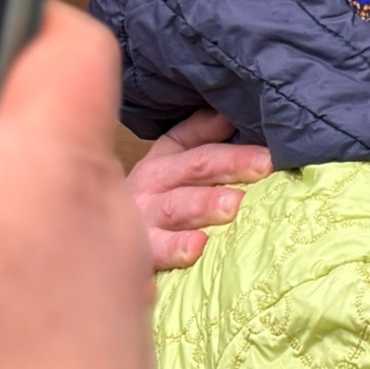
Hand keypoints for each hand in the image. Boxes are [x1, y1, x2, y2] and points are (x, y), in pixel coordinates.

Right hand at [126, 111, 272, 271]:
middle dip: (231, 166)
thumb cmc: (156, 198)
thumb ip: (202, 133)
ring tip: (234, 204)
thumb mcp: (173, 158)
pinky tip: (197, 248)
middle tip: (263, 167)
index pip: (203, 149)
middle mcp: (152, 185)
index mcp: (164, 160)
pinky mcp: (141, 254)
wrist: (100, 243)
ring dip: (205, 205)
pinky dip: (175, 249)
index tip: (269, 155)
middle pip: (196, 170)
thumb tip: (232, 114)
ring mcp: (144, 220)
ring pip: (176, 209)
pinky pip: (158, 251)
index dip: (235, 150)